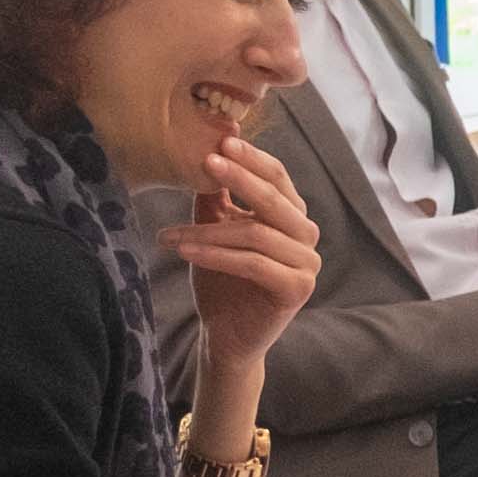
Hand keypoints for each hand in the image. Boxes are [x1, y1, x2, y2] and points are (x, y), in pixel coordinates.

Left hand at [169, 135, 321, 384]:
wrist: (226, 335)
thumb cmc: (221, 281)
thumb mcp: (213, 231)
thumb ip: (216, 198)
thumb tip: (206, 151)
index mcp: (291, 216)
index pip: (278, 177)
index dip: (252, 158)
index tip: (222, 141)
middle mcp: (306, 236)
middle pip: (274, 199)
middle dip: (239, 178)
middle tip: (207, 162)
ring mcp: (307, 264)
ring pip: (256, 234)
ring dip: (209, 229)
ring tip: (170, 233)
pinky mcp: (298, 289)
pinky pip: (254, 264)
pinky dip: (217, 255)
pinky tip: (186, 250)